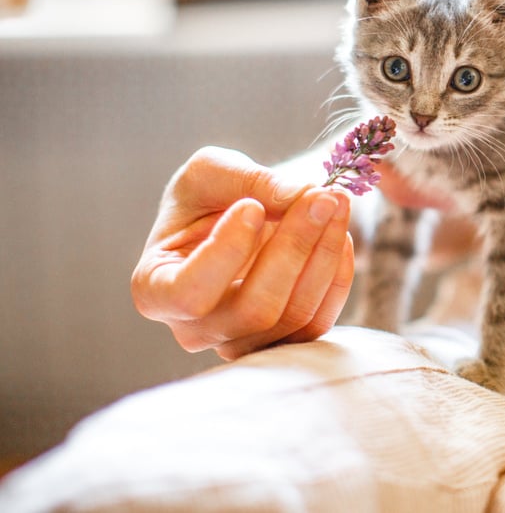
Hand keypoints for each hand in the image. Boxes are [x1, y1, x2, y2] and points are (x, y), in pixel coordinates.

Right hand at [131, 147, 354, 359]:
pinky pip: (318, 322)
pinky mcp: (283, 341)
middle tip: (321, 195)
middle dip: (295, 247)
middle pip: (255, 308)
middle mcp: (194, 328)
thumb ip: (251, 180)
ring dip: (324, 255)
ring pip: (293, 317)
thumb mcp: (213, 171)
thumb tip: (301, 196)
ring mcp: (240, 341)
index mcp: (156, 288)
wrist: (235, 214)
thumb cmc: (209, 195)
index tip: (252, 207)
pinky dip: (337, 276)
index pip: (189, 293)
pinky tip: (341, 234)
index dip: (227, 254)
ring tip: (336, 203)